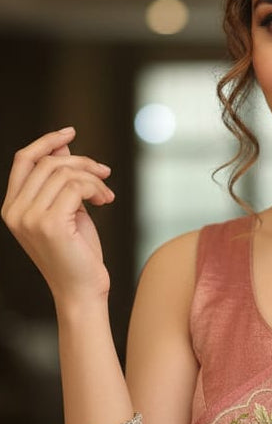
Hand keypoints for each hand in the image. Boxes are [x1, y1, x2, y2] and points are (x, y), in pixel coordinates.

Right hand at [1, 126, 113, 304]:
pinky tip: (106, 200)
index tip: (70, 132)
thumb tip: (65, 144)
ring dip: (93, 178)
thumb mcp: (67, 209)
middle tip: (104, 173)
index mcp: (12, 207)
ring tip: (106, 194)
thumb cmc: (77, 253)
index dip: (46, 142)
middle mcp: (15, 211)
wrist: (82, 291)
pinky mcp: (49, 224)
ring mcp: (29, 218)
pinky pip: (76, 186)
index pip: (23, 160)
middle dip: (82, 162)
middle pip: (48, 163)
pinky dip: (96, 188)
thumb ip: (61, 180)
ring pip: (65, 173)